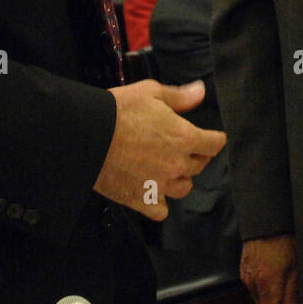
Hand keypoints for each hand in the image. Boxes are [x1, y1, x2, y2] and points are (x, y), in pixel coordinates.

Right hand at [93, 79, 225, 219]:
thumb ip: (179, 97)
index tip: (211, 138)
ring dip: (180, 178)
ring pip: (183, 188)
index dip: (214, 139)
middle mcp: (177, 165)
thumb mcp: (151, 92)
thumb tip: (201, 92)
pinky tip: (153, 191)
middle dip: (195, 156)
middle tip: (182, 147)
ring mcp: (160, 185)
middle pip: (200, 166)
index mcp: (184, 138)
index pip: (215, 144)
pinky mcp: (141, 200)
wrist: (88, 135)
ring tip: (168, 168)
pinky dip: (160, 202)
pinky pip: (161, 210)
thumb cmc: (120, 110)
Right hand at [241, 234, 298, 303]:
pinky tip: (273, 277)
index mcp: (268, 285)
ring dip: (271, 301)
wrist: (266, 221)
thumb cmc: (283, 240)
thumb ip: (292, 296)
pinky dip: (265, 290)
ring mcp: (246, 279)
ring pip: (260, 301)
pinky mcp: (244, 274)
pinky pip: (255, 290)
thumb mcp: (296, 269)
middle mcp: (254, 284)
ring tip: (283, 284)